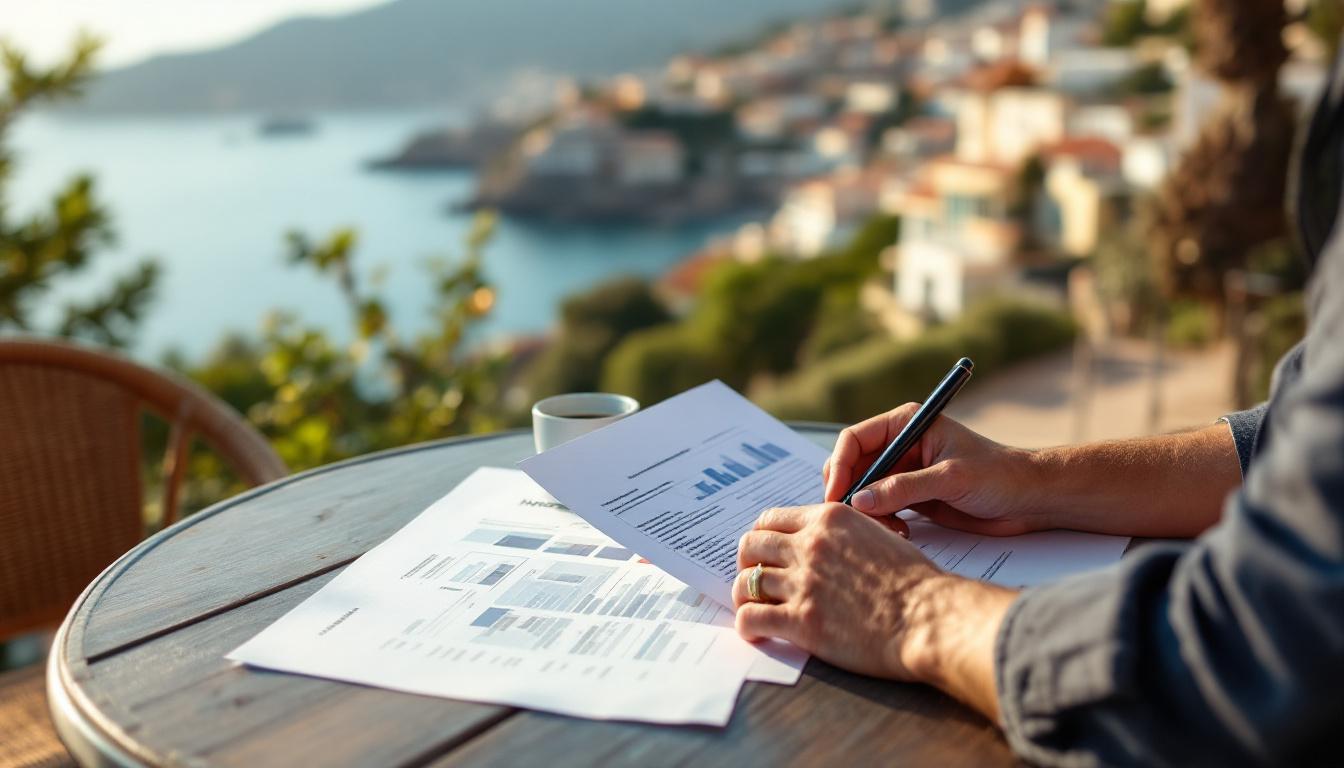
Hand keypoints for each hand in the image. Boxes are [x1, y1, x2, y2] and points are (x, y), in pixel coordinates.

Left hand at [733, 503, 1015, 718]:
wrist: (930, 616)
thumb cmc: (916, 582)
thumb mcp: (879, 536)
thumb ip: (846, 534)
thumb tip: (828, 543)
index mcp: (829, 519)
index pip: (771, 518)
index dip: (763, 537)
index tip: (765, 553)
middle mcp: (810, 545)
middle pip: (751, 545)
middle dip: (748, 563)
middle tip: (755, 579)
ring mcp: (803, 582)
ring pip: (745, 581)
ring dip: (745, 596)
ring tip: (753, 608)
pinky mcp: (802, 620)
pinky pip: (751, 618)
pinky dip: (747, 626)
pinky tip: (757, 633)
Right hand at [823, 403, 1045, 535]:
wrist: (1029, 500)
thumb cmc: (1000, 475)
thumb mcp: (951, 477)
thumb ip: (904, 488)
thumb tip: (860, 501)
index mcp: (907, 424)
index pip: (855, 439)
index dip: (840, 466)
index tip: (838, 495)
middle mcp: (901, 446)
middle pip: (853, 467)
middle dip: (850, 493)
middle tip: (852, 519)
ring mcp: (904, 473)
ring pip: (864, 492)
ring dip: (867, 512)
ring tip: (888, 529)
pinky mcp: (911, 498)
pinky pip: (880, 510)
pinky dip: (881, 523)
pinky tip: (900, 533)